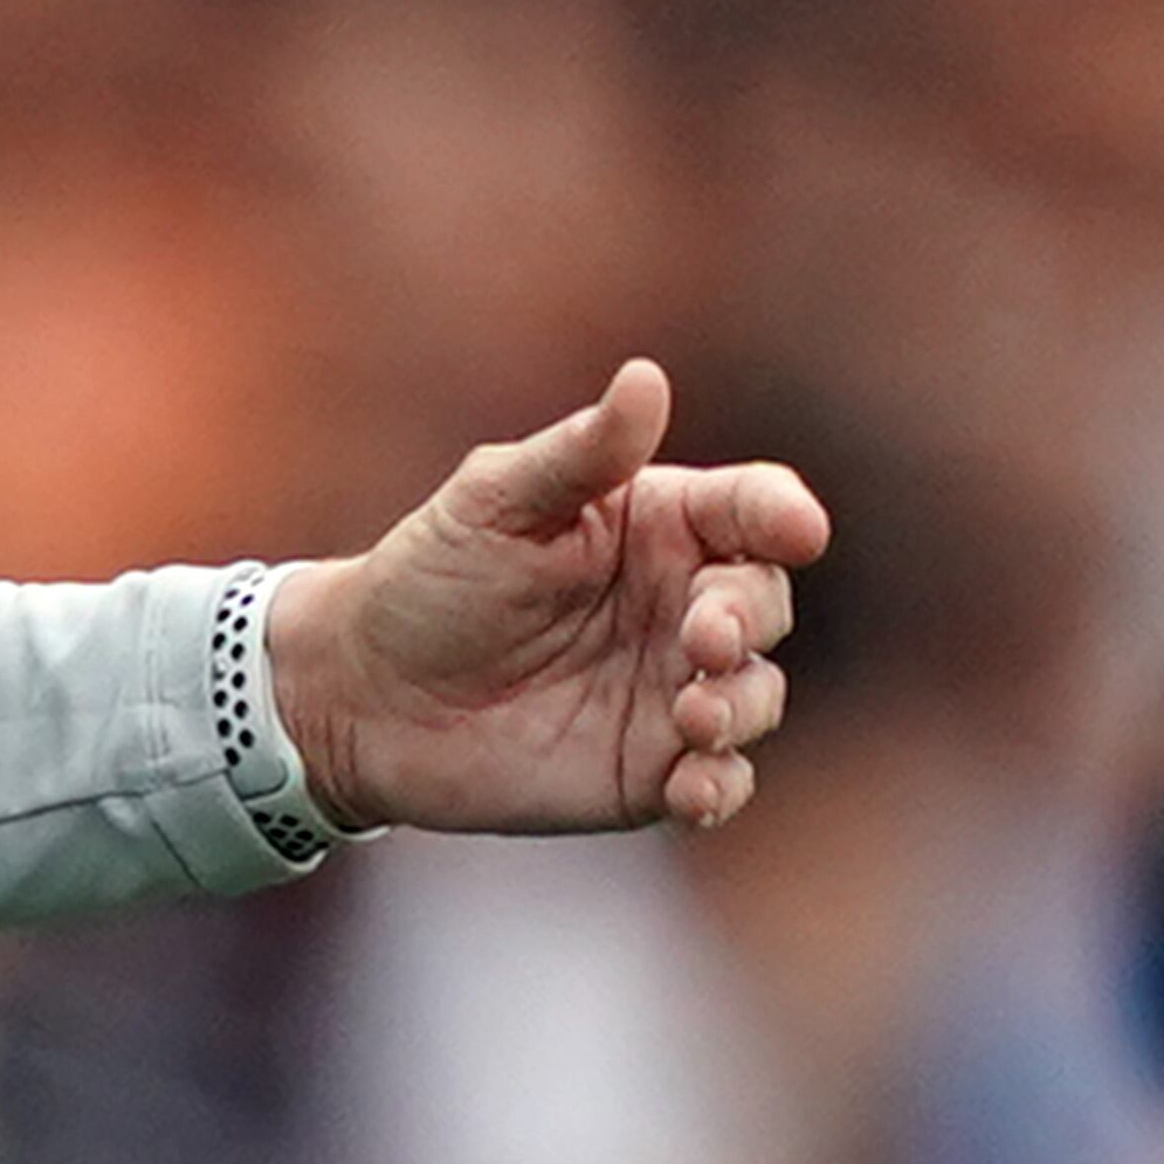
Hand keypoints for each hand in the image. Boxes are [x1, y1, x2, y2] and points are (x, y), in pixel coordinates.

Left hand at [267, 359, 824, 834]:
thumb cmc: (428, 578)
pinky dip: (721, 785)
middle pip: (764, 601)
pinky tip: (692, 786)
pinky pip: (720, 780)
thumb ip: (579, 454)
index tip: (798, 530)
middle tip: (703, 638)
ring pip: (757, 693)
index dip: (784, 515)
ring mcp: (673, 689)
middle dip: (750, 617)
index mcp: (656, 523)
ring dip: (742, 704)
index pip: (751, 509)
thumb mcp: (494, 502)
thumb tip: (647, 377)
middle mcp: (681, 604)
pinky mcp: (651, 768)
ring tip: (693, 715)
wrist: (364, 693)